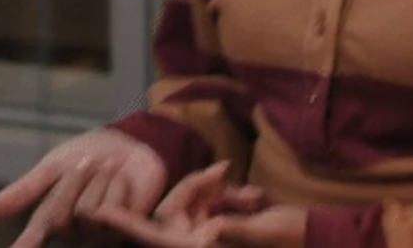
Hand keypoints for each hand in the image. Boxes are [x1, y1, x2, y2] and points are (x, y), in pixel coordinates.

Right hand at [0, 127, 166, 247]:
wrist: (130, 140)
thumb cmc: (89, 153)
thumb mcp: (54, 166)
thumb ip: (24, 191)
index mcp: (48, 220)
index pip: (29, 244)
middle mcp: (72, 234)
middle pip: (59, 219)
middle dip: (74, 181)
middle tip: (90, 162)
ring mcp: (99, 235)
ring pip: (87, 214)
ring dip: (99, 180)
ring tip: (109, 168)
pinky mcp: (125, 229)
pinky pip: (113, 211)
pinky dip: (117, 186)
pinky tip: (124, 180)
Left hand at [86, 162, 301, 246]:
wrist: (313, 240)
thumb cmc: (289, 240)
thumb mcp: (262, 232)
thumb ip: (232, 231)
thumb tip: (207, 232)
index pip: (152, 238)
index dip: (126, 225)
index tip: (99, 211)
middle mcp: (196, 244)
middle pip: (172, 210)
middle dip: (193, 188)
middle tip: (223, 172)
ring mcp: (206, 236)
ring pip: (192, 202)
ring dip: (218, 191)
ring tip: (252, 197)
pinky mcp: (218, 226)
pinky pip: (210, 201)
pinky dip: (228, 193)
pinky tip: (253, 197)